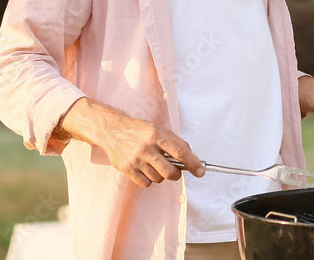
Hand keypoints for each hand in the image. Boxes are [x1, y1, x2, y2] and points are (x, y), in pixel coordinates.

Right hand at [58, 98, 203, 187]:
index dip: (193, 163)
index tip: (200, 172)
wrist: (113, 130)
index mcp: (157, 135)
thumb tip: (192, 158)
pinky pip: (146, 183)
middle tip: (176, 171)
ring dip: (161, 176)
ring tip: (155, 165)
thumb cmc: (141, 130)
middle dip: (176, 174)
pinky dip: (149, 179)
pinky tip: (146, 169)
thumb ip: (176, 143)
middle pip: (170, 172)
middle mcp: (146, 148)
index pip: (180, 152)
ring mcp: (135, 160)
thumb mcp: (160, 130)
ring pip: (158, 179)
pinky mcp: (126, 169)